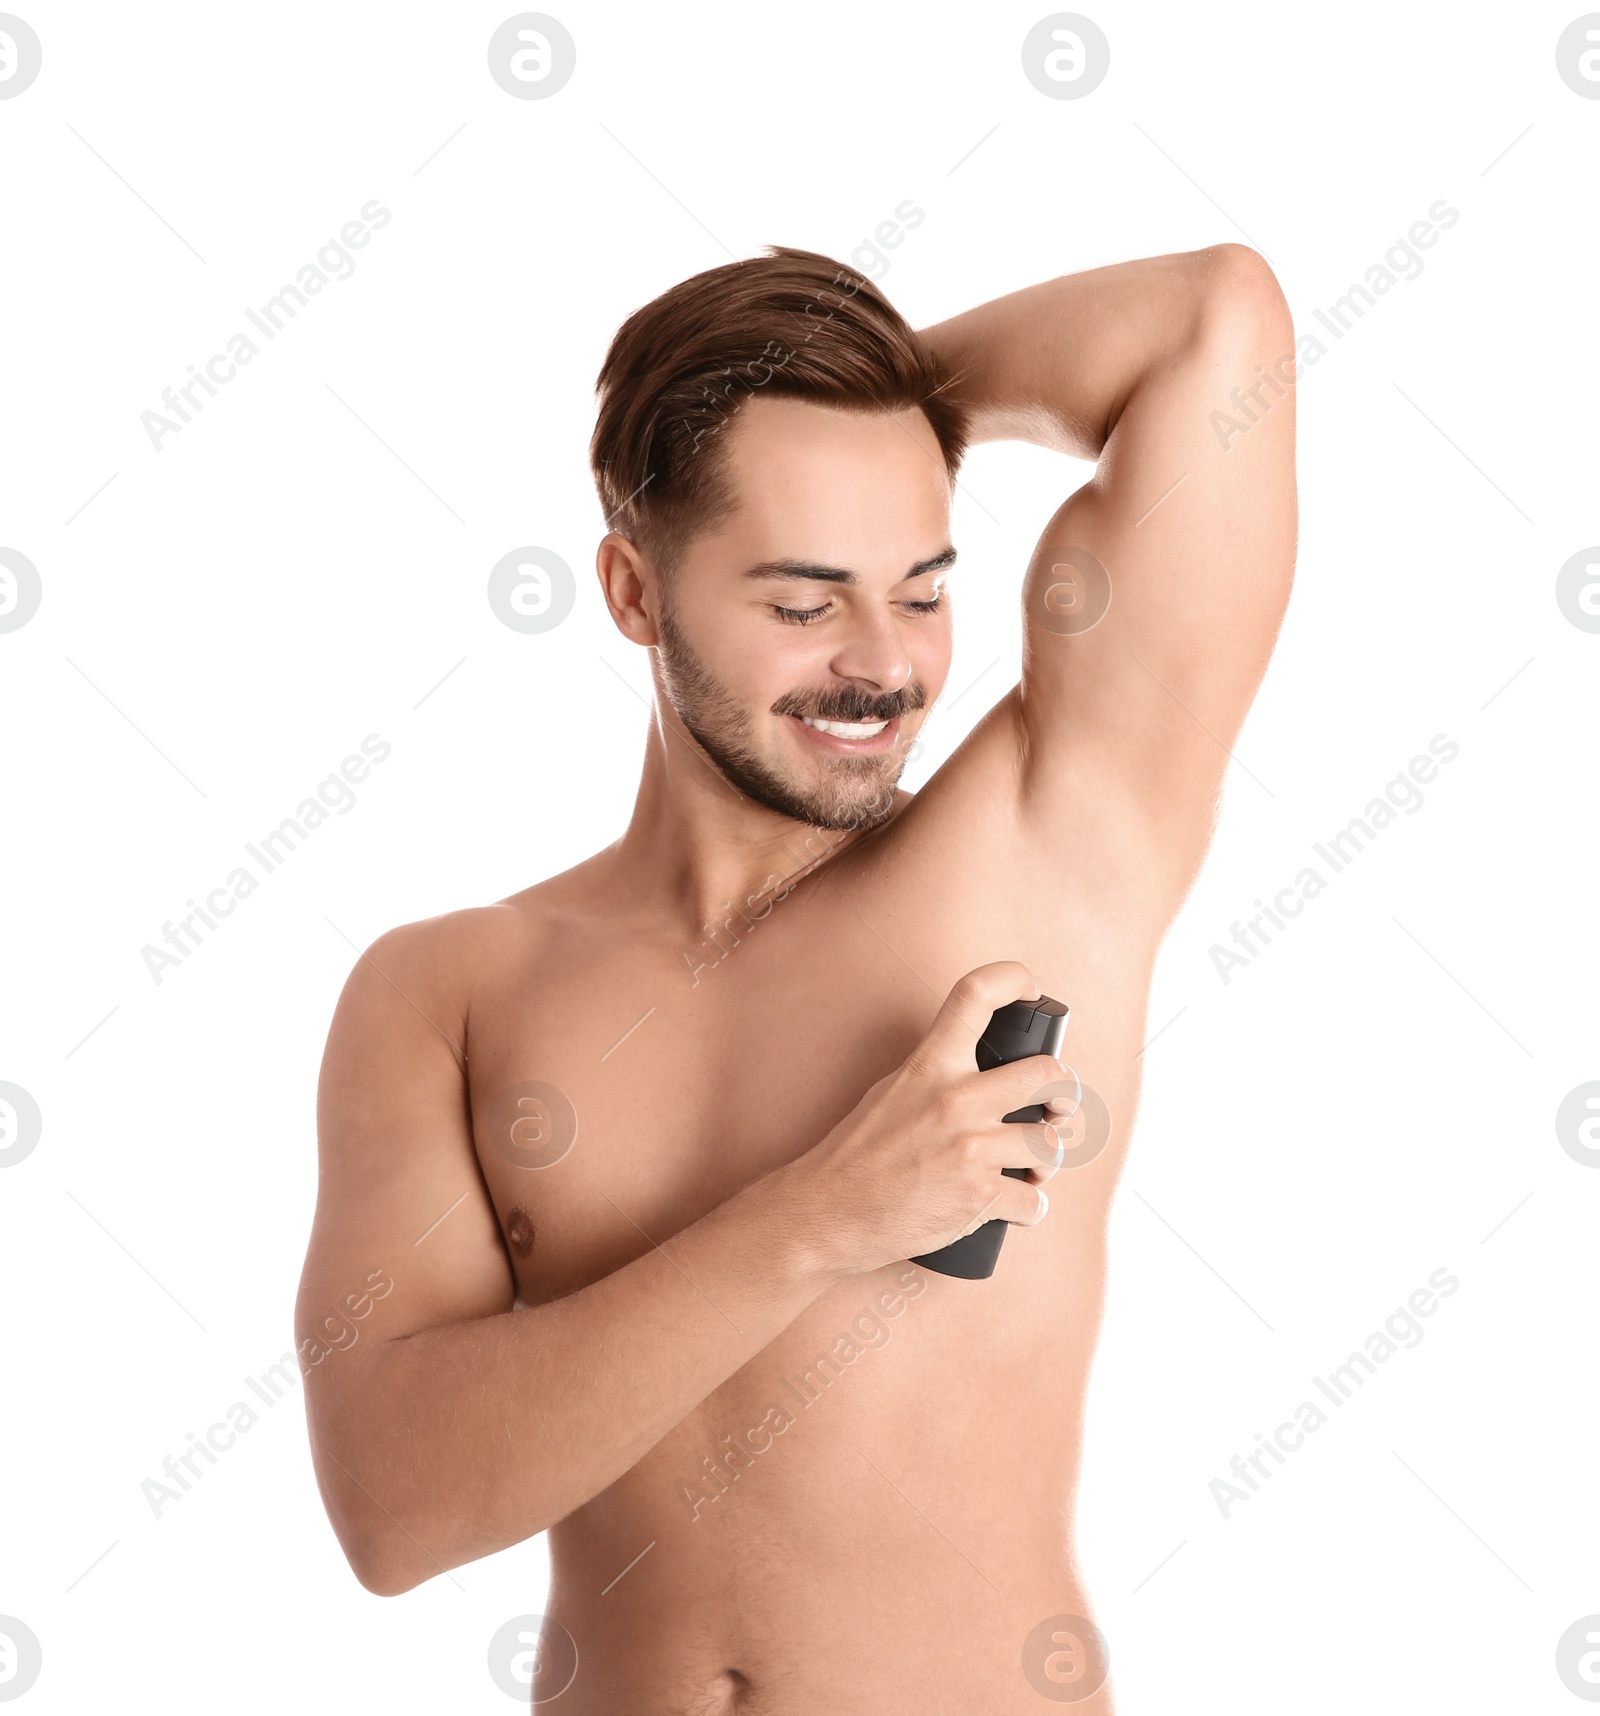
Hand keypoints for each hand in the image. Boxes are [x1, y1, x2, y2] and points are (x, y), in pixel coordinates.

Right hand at [777, 962, 1070, 1278]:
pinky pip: (1036, 1201)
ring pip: (1053, 1144)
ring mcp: (971, 1148)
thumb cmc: (858, 1154)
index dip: (1014, 979)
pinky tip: (1010, 1207)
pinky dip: (1030, 1208)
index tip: (1030, 989)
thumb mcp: (891, 1091)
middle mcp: (955, 1099)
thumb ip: (936, 1073)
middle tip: (1057, 1109)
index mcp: (930, 1065)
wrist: (828, 1212)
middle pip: (1050, 1074)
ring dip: (1049, 1161)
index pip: (976, 995)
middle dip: (1065, 1095)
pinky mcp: (979, 1196)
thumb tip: (981, 1071)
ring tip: (1033, 1168)